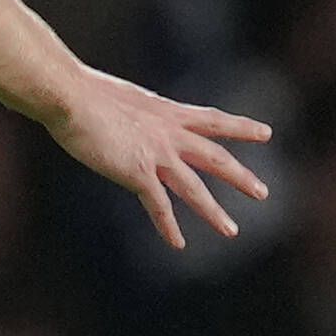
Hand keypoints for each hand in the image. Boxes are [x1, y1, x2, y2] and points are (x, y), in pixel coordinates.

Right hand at [45, 69, 267, 249]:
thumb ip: (118, 110)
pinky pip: (159, 205)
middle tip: (262, 193)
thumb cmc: (75, 91)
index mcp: (164, 111)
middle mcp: (168, 133)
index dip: (239, 127)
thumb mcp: (110, 97)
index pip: (211, 120)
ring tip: (231, 231)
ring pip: (194, 188)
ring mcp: (156, 154)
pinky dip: (168, 226)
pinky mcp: (137, 172)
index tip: (265, 133)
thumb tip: (102, 111)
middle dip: (239, 177)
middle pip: (215, 157)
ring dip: (213, 212)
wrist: (70, 97)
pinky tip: (178, 244)